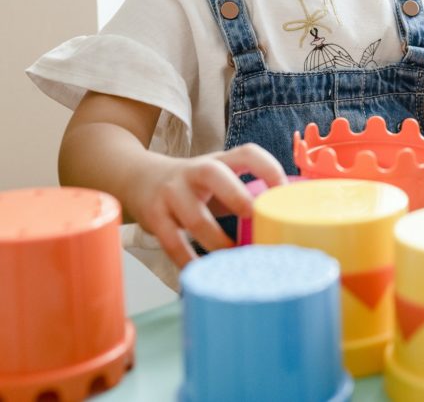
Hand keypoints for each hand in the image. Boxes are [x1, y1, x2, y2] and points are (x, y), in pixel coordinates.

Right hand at [129, 143, 286, 267]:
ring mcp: (172, 192)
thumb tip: (285, 217)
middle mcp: (195, 172)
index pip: (247, 153)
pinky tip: (202, 270)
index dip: (268, 167)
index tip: (283, 190)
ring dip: (216, 240)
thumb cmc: (193, 185)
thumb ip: (245, 192)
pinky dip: (188, 259)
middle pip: (216, 174)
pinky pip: (171, 242)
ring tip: (233, 256)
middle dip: (237, 196)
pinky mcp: (154, 216)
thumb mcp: (219, 179)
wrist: (138, 178)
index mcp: (219, 161)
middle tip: (254, 218)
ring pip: (195, 217)